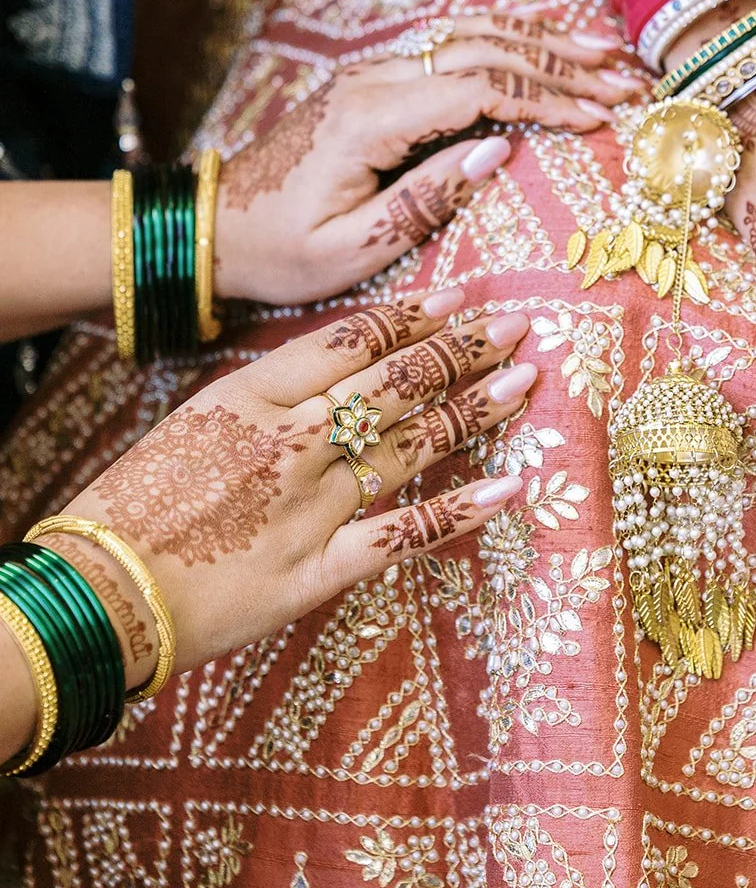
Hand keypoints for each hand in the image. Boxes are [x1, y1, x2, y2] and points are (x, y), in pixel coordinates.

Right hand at [37, 291, 532, 686]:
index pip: (353, 339)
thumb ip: (267, 399)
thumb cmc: (135, 503)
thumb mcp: (196, 422)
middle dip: (463, 350)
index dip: (415, 316)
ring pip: (412, 444)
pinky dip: (463, 510)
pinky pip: (406, 534)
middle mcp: (292, 439)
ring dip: (475, 409)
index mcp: (253, 392)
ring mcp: (311, 504)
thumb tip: (332, 382)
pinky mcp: (319, 568)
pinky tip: (510, 486)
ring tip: (523, 382)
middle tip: (516, 327)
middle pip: (396, 382)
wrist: (99, 590)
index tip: (460, 297)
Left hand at [215, 12, 636, 303]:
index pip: (477, 90)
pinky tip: (540, 47)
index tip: (600, 119)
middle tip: (625, 82)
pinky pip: (448, 48)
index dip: (546, 99)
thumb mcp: (350, 249)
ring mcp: (371, 74)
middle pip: (482, 50)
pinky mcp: (373, 84)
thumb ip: (424, 199)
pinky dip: (504, 44)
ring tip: (603, 54)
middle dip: (560, 64)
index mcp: (369, 121)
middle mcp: (372, 81)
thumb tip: (498, 151)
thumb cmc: (279, 251)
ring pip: (467, 36)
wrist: (212, 224)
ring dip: (538, 43)